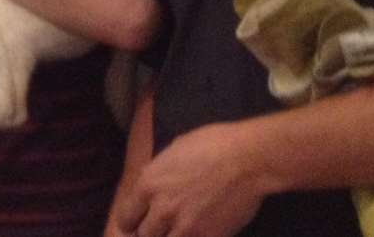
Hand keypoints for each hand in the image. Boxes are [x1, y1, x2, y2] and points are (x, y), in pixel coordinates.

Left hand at [116, 123, 266, 236]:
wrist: (248, 159)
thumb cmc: (211, 144)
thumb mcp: (173, 152)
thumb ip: (158, 174)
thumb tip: (154, 184)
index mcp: (148, 184)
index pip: (125, 217)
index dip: (131, 221)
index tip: (138, 221)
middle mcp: (162, 209)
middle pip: (144, 235)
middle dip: (150, 232)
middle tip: (160, 228)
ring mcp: (185, 226)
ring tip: (179, 230)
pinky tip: (199, 232)